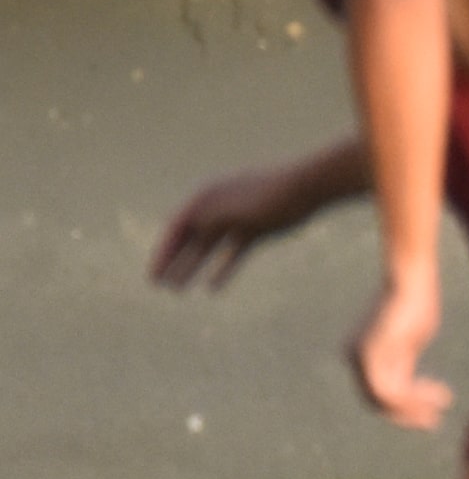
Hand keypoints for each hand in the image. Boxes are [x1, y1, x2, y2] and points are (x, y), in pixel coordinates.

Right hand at [150, 166, 320, 290]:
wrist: (306, 187)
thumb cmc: (264, 195)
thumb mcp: (228, 209)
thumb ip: (202, 220)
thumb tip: (179, 230)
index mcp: (206, 196)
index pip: (175, 227)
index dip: (162, 253)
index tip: (153, 276)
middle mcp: (218, 206)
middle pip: (189, 238)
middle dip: (173, 262)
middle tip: (160, 287)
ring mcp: (237, 219)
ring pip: (209, 248)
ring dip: (193, 268)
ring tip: (178, 291)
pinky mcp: (257, 230)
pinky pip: (233, 253)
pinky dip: (222, 269)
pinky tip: (212, 289)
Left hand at [350, 278, 452, 430]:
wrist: (411, 276)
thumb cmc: (416, 300)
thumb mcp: (410, 334)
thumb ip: (404, 358)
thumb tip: (410, 382)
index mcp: (360, 353)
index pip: (378, 390)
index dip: (406, 404)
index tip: (434, 405)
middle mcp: (354, 356)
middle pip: (376, 399)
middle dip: (406, 414)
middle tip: (434, 421)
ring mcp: (361, 356)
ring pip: (384, 398)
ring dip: (413, 408)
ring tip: (438, 413)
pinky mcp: (373, 354)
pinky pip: (389, 389)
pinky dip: (412, 399)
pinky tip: (435, 398)